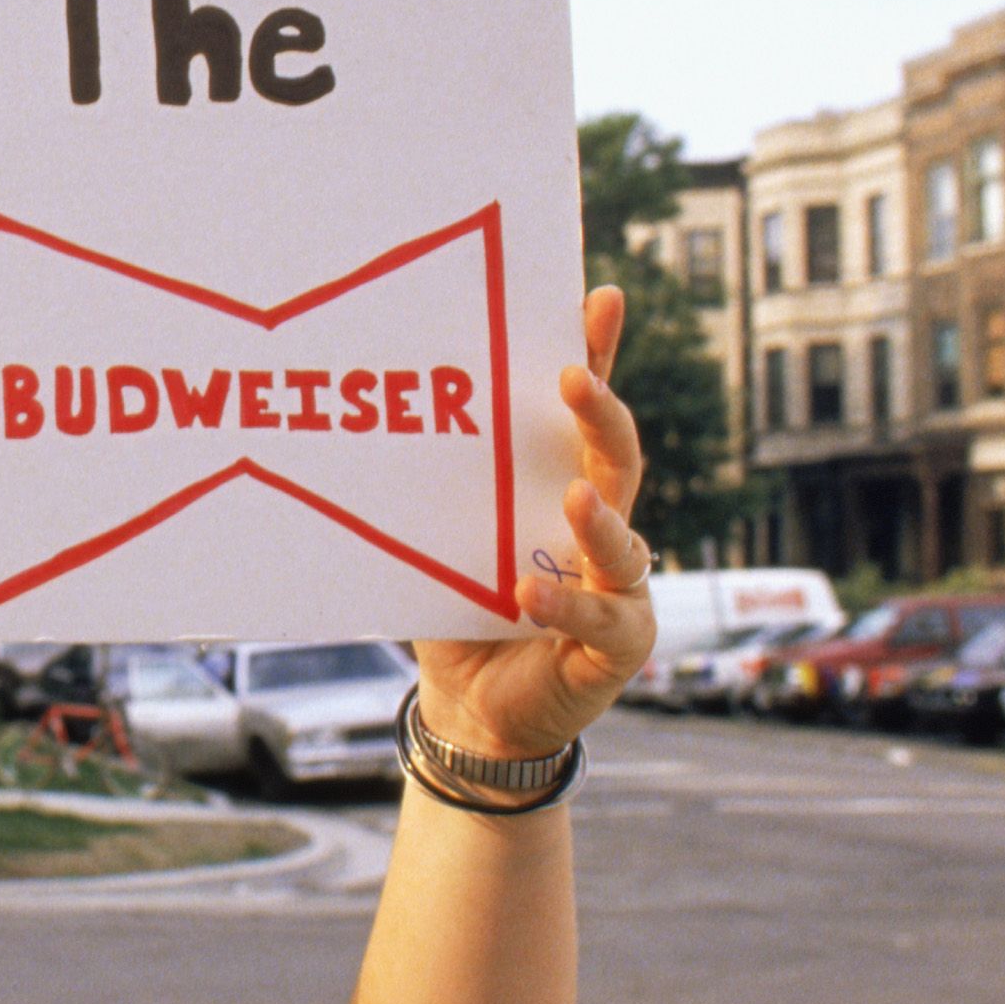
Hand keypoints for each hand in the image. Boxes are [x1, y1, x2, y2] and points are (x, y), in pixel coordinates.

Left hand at [412, 287, 654, 758]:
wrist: (473, 706)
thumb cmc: (463, 610)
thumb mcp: (444, 539)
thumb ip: (437, 491)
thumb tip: (380, 414)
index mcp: (561, 489)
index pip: (582, 414)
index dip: (598, 354)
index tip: (598, 297)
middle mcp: (601, 530)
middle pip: (617, 461)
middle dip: (600, 417)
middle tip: (573, 379)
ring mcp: (620, 588)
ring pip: (624, 542)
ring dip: (598, 517)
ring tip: (571, 495)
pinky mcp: (618, 646)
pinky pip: (602, 618)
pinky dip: (566, 603)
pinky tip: (530, 592)